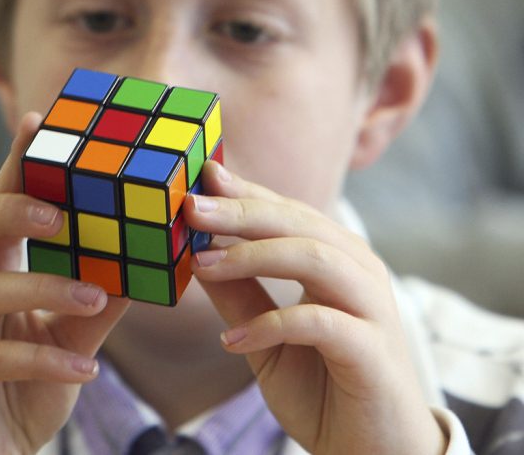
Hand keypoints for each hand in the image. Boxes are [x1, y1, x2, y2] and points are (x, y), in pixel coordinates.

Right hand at [0, 113, 129, 454]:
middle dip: (6, 208)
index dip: (13, 162)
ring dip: (40, 286)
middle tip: (58, 211)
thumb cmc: (22, 385)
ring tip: (95, 294)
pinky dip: (41, 357)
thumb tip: (150, 256)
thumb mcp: (70, 335)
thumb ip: (100, 295)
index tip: (39, 119)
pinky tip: (85, 366)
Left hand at [187, 161, 447, 454]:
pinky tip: (231, 341)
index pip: (286, 211)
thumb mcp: (263, 335)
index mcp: (336, 258)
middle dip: (240, 211)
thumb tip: (194, 250)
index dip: (243, 192)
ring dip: (252, 255)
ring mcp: (371, 308)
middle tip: (191, 207)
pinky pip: (319, 322)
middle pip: (298, 222)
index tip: (199, 175)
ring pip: (314, 256)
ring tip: (203, 264)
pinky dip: (271, 324)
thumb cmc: (322, 388)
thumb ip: (236, 294)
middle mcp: (359, 272)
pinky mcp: (372, 351)